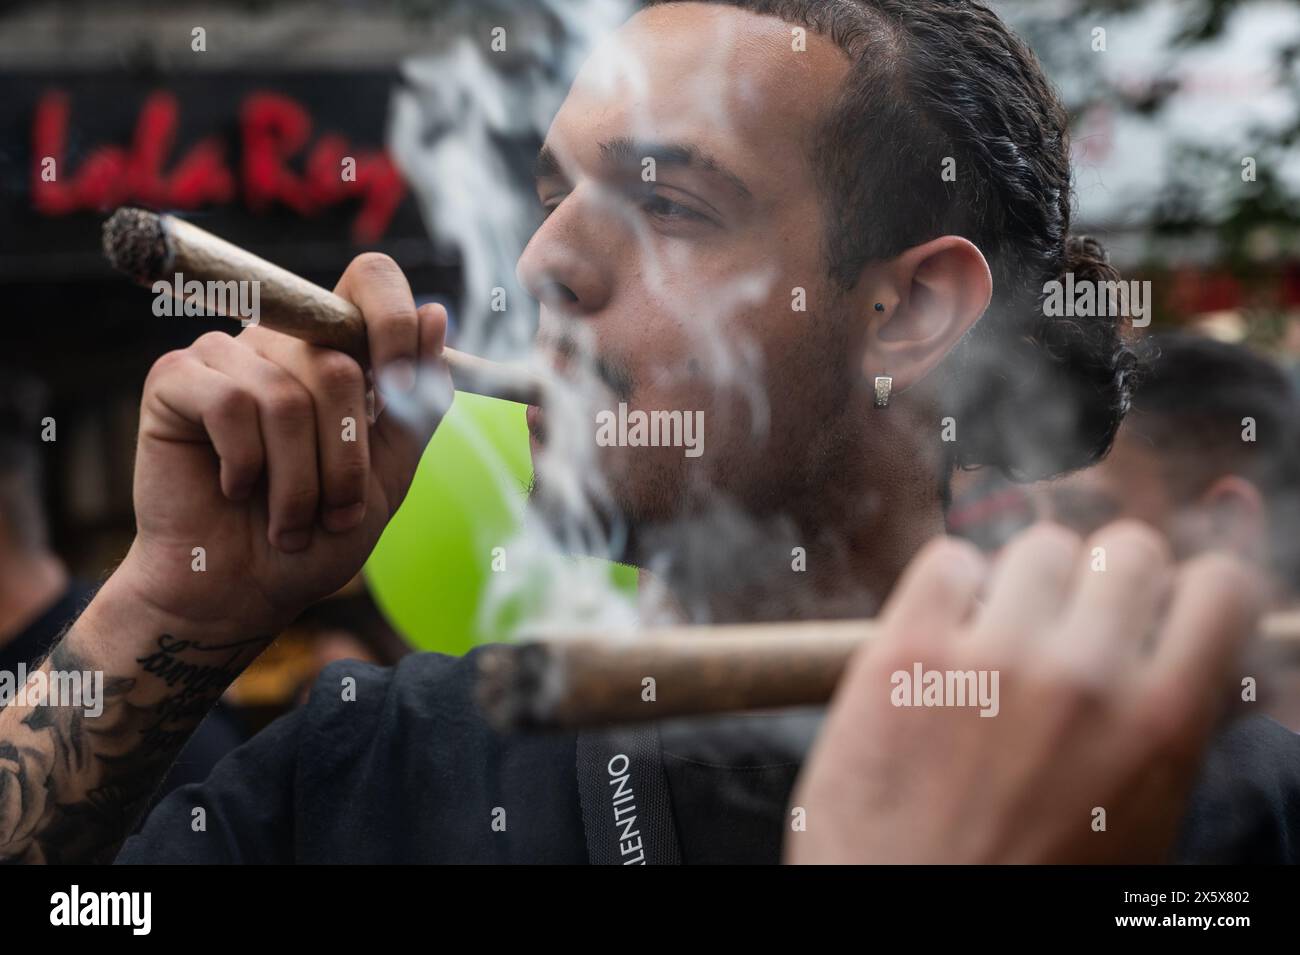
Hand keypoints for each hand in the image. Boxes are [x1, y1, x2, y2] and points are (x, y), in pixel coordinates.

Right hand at [117, 252, 451, 636]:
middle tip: (334, 513)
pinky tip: (235, 490)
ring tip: (287, 521)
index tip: (403, 389)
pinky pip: (229, 405)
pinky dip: (245, 466)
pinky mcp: (174, 380)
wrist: (244, 591)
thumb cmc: (317, 533)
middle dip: (345, 458)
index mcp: (337, 351)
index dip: (395, 321)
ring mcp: (225, 355)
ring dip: (298, 481)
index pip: (371, 280)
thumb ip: (419, 401)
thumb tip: (437, 314)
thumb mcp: (389, 471)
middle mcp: (282, 341)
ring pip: (286, 397)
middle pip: (336, 363)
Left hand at [786, 521, 1262, 863]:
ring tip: (1002, 642)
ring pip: (1038, 546)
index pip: (1221, 587)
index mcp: (1161, 726)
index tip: (1164, 607)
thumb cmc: (1029, 885)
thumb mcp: (1141, 824)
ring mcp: (991, 659)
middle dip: (1107, 582)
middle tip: (1074, 626)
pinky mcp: (906, 652)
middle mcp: (1084, 678)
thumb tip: (1187, 653)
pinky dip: (951, 588)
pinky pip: (948, 560)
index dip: (1193, 592)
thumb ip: (1167, 730)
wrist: (910, 931)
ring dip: (1027, 584)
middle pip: (1127, 547)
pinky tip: (945, 638)